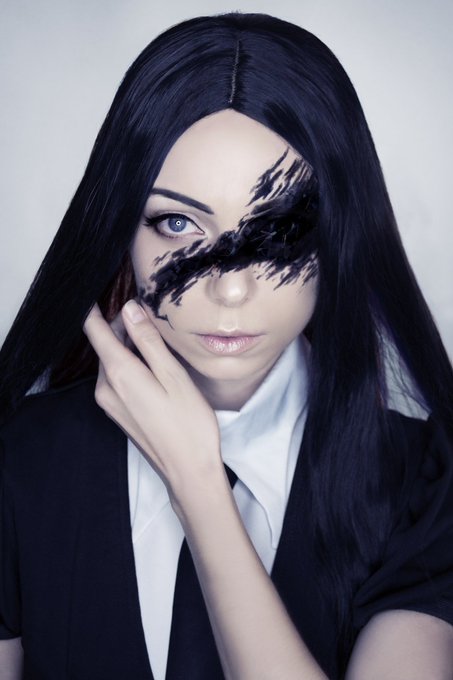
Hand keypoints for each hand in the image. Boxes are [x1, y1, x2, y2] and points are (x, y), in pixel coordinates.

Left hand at [82, 300, 222, 502]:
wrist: (189, 470)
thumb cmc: (188, 423)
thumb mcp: (173, 375)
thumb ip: (149, 341)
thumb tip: (130, 310)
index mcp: (119, 374)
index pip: (94, 330)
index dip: (97, 307)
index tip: (104, 290)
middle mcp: (106, 388)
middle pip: (104, 344)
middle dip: (121, 325)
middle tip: (147, 312)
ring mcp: (111, 403)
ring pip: (111, 361)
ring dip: (128, 345)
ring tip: (154, 336)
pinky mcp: (119, 413)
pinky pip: (117, 378)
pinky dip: (130, 364)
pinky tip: (153, 364)